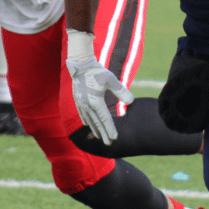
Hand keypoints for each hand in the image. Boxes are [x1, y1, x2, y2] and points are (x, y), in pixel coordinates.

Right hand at [66, 29, 133, 144]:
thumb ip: (121, 91)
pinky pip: (82, 114)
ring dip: (95, 129)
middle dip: (104, 134)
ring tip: (100, 137)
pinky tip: (88, 125)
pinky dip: (87, 121)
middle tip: (110, 144)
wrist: (81, 65)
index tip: (115, 138)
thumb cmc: (98, 71)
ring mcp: (81, 103)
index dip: (110, 129)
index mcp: (95, 101)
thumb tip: (131, 101)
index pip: (105, 119)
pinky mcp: (77, 100)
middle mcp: (87, 105)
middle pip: (97, 123)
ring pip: (89, 120)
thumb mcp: (112, 80)